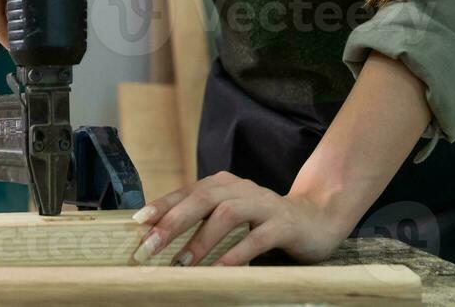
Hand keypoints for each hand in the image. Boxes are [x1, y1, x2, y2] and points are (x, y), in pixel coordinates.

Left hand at [130, 171, 352, 266]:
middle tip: (150, 247)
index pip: (187, 191)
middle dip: (173, 222)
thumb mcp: (230, 214)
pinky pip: (257, 238)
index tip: (138, 223)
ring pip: (228, 214)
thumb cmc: (263, 220)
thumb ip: (202, 218)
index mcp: (224, 184)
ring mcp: (264, 204)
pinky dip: (236, 254)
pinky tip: (219, 271)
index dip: (162, 205)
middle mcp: (241, 188)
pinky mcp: (284, 224)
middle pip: (203, 198)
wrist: (316, 218)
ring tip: (182, 263)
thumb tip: (158, 235)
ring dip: (202, 239)